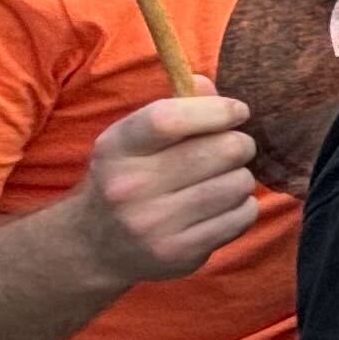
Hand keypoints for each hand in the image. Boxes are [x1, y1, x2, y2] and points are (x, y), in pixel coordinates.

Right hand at [68, 96, 258, 281]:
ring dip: (241, 177)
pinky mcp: (179, 253)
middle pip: (221, 150)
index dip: (217, 110)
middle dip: (240, 144)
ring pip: (238, 184)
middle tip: (234, 148)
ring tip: (222, 179)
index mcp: (118, 147)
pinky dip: (243, 207)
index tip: (237, 111)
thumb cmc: (128, 176)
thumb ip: (175, 107)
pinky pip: (241, 217)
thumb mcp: (135, 138)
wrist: (95, 245)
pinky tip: (222, 206)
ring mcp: (154, 224)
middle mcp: (131, 187)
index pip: (171, 119)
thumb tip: (207, 86)